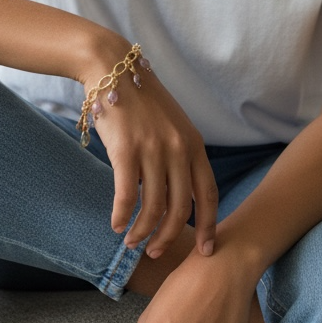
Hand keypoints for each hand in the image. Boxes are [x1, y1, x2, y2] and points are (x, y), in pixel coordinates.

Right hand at [80, 45, 217, 257]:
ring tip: (132, 242)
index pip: (208, 194)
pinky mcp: (125, 150)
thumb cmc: (141, 101)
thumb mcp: (172, 126)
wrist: (113, 69)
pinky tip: (115, 225)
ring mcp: (152, 150)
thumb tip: (177, 198)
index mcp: (194, 144)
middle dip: (169, 236)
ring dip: (142, 231)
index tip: (206, 250)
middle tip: (156, 252)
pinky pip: (126, 195)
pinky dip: (121, 215)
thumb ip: (179, 157)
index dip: (208, 225)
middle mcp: (178, 149)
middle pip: (180, 208)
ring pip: (152, 206)